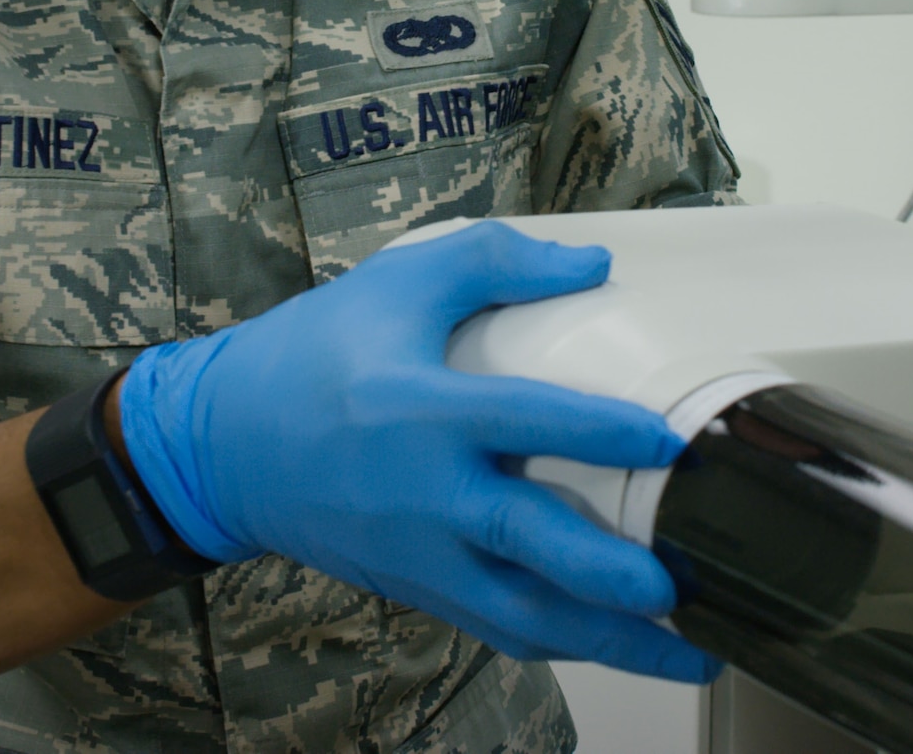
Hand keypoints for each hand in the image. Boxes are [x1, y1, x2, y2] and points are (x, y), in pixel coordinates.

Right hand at [116, 221, 721, 682]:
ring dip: (612, 641)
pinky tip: (624, 644)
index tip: (672, 442)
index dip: (603, 433)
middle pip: (531, 545)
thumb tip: (592, 265)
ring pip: (525, 616)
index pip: (526, 423)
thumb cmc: (310, 356)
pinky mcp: (417, 589)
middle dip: (613, 577)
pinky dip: (566, 642)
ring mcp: (420, 555)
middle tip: (682, 584)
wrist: (219, 446)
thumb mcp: (396, 283)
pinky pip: (500, 628)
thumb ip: (493, 262)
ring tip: (692, 651)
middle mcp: (425, 495)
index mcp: (421, 411)